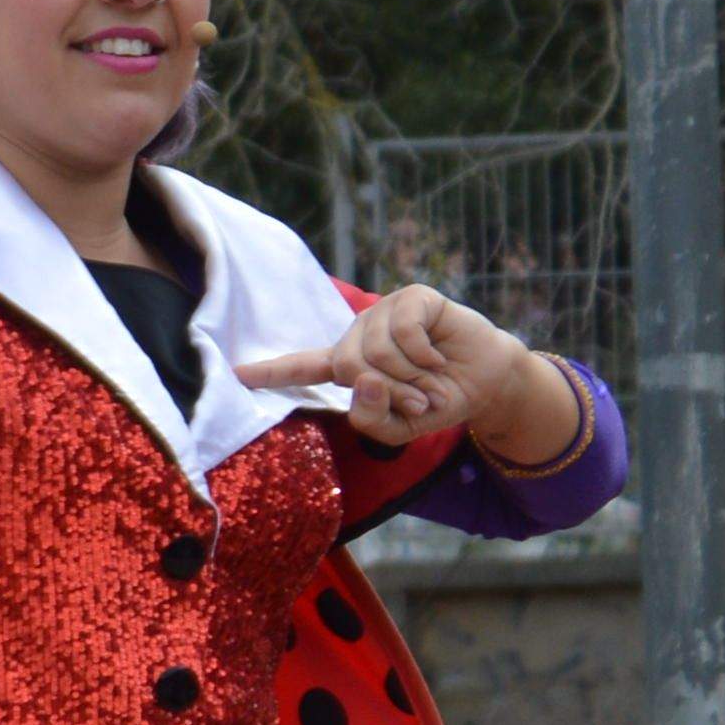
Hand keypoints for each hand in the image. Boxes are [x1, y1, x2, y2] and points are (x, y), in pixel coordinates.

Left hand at [239, 285, 582, 458]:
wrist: (488, 380)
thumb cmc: (439, 400)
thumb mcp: (400, 426)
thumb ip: (371, 418)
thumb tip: (361, 380)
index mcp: (350, 365)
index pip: (304, 368)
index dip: (272, 372)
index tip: (235, 374)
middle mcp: (360, 335)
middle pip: (347, 366)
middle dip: (387, 390)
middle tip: (416, 397)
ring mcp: (385, 312)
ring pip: (374, 351)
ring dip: (409, 375)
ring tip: (429, 378)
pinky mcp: (412, 298)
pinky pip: (402, 330)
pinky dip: (422, 353)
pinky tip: (436, 353)